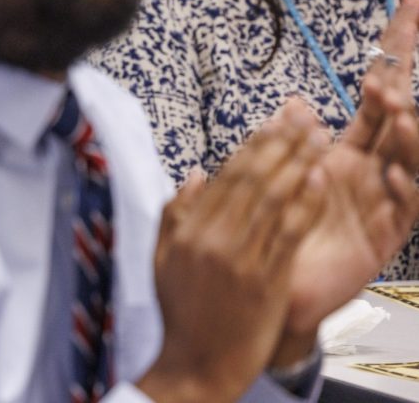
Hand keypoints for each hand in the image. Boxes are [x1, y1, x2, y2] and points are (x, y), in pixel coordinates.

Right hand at [139, 101, 325, 402]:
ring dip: (299, 164)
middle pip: (252, 179)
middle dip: (281, 144)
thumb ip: (175, 214)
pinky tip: (319, 180)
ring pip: (273, 199)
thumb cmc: (182, 314)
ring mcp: (241, 259)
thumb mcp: (162, 259)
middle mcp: (213, 240)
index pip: (225, 177)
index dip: (252, 145)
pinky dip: (305, 204)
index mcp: (188, 232)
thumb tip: (196, 175)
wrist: (197, 363)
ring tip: (317, 138)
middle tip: (302, 119)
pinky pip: (290, 233)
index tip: (272, 122)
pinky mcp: (266, 280)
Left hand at [280, 0, 418, 350]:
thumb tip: (297, 102)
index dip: (394, 51)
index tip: (411, 4)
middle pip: (401, 117)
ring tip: (396, 114)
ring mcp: (384, 202)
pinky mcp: (385, 238)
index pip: (377, 93)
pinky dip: (404, 190)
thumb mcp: (279, 176)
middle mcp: (372, 170)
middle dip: (401, 92)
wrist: (273, 288)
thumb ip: (289, 141)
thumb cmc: (278, 229)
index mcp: (346, 150)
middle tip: (389, 79)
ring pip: (410, 161)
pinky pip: (405, 210)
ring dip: (407, 136)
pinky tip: (397, 173)